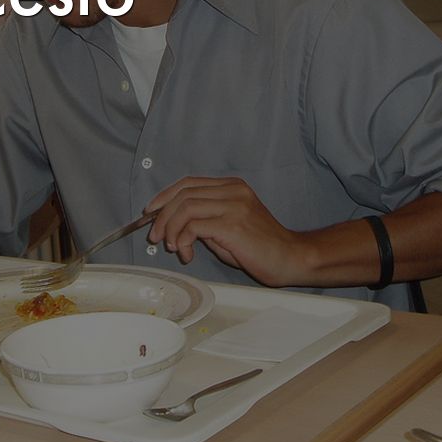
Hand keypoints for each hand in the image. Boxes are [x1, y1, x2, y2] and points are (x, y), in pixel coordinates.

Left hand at [145, 177, 303, 286]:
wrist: (290, 258)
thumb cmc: (259, 247)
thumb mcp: (227, 226)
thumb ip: (204, 218)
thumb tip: (173, 223)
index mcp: (231, 186)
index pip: (188, 183)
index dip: (165, 196)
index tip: (151, 213)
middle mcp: (232, 190)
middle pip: (183, 194)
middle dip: (162, 216)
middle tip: (156, 237)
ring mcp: (233, 205)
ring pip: (185, 207)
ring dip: (171, 229)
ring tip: (173, 247)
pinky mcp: (232, 224)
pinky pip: (194, 226)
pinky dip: (183, 240)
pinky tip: (187, 253)